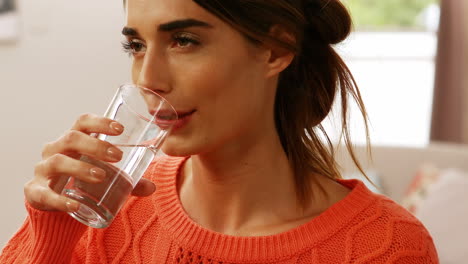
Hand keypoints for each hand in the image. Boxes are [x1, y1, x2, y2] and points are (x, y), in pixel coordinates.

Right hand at [24, 113, 155, 211]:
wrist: (54, 204)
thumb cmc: (82, 181)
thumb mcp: (106, 177)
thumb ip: (129, 182)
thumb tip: (152, 187)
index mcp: (73, 140)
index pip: (83, 122)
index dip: (100, 122)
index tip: (120, 129)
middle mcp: (55, 150)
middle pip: (72, 138)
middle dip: (95, 145)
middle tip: (118, 156)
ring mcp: (43, 170)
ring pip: (58, 161)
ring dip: (81, 168)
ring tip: (102, 176)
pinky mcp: (36, 191)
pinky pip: (45, 193)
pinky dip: (60, 200)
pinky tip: (75, 206)